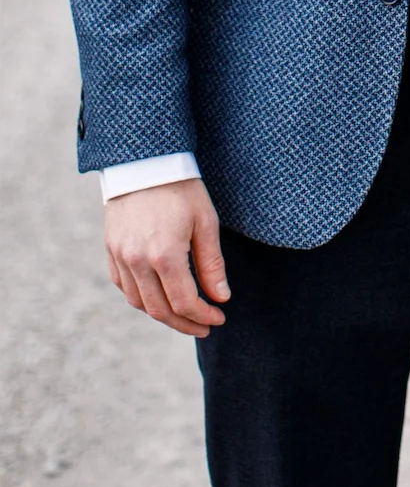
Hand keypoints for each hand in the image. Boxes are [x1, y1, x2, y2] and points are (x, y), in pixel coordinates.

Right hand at [104, 179, 229, 337]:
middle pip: (160, 310)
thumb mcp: (205, 222)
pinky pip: (124, 286)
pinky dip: (141, 299)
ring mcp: (120, 257)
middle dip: (185, 323)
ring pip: (139, 303)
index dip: (203, 315)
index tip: (219, 317)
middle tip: (205, 326)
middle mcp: (137, 261)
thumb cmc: (181, 188)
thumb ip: (212, 264)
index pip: (184, 303)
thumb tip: (221, 297)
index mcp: (164, 255)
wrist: (144, 161)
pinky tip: (159, 297)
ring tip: (185, 315)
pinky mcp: (110, 250)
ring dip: (163, 315)